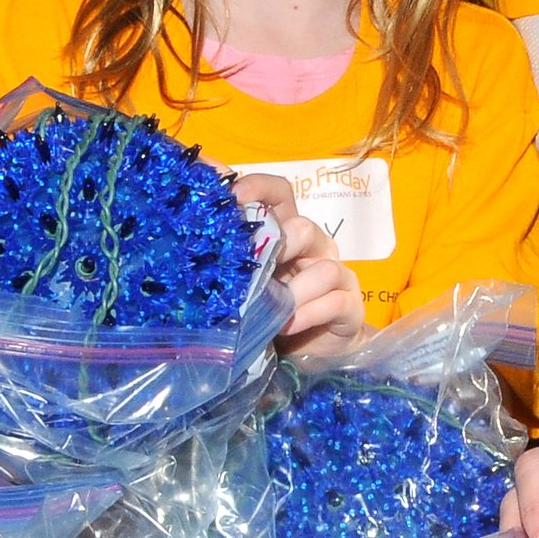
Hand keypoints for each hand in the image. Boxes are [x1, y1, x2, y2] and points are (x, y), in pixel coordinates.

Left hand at [230, 173, 365, 353]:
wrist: (312, 349)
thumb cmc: (273, 309)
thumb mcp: (248, 283)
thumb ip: (231, 261)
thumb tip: (189, 237)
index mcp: (287, 233)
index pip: (280, 195)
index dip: (259, 188)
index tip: (233, 196)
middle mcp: (315, 248)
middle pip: (304, 228)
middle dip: (279, 245)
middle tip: (256, 268)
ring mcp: (336, 275)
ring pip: (324, 268)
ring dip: (295, 292)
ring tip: (274, 311)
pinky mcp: (350, 305)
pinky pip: (334, 302)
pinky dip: (308, 314)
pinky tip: (288, 326)